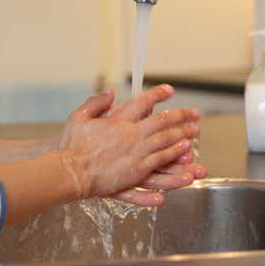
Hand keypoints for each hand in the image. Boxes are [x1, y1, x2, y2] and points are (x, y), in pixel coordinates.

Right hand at [58, 85, 199, 199]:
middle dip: (180, 118)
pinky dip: (171, 165)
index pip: (143, 103)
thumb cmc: (71, 145)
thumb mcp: (79, 117)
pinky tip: (182, 165)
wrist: (70, 171)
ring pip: (165, 146)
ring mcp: (136, 156)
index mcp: (119, 121)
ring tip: (194, 135)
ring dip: (181, 139)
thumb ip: (96, 103)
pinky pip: (158, 167)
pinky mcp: (135, 174)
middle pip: (162, 124)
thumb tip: (111, 92)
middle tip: (195, 115)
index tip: (170, 90)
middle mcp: (131, 137)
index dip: (158, 95)